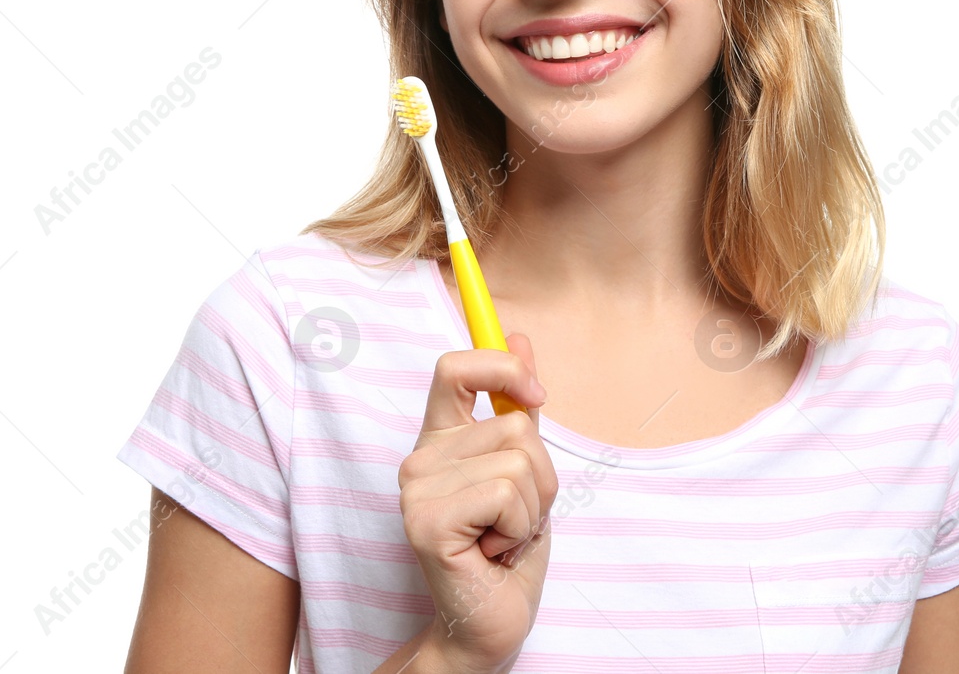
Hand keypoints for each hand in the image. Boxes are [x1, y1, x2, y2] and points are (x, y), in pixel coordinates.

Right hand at [396, 333, 557, 672]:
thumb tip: (519, 336)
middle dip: (541, 476)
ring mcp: (418, 489)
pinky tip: (493, 552)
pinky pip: (507, 495)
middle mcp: (419, 458)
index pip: (455, 368)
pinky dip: (519, 528)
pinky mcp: (427, 521)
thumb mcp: (523, 470)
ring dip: (532, 508)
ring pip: (519, 460)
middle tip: (515, 517)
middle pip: (514, 423)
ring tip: (505, 536)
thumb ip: (516, 406)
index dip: (502, 366)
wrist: (488, 622)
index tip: (535, 394)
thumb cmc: (506, 548)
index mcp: (439, 440)